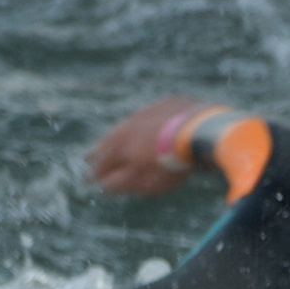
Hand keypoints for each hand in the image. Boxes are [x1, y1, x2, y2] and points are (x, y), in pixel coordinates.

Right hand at [88, 99, 212, 197]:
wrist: (201, 131)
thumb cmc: (171, 162)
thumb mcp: (145, 182)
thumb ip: (121, 183)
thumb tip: (103, 185)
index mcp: (120, 146)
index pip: (101, 163)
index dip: (94, 174)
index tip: (88, 181)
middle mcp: (128, 125)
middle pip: (109, 139)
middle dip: (99, 150)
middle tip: (88, 157)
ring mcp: (148, 112)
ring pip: (128, 124)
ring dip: (120, 133)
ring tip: (116, 139)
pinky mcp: (167, 103)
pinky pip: (151, 112)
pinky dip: (145, 120)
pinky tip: (148, 123)